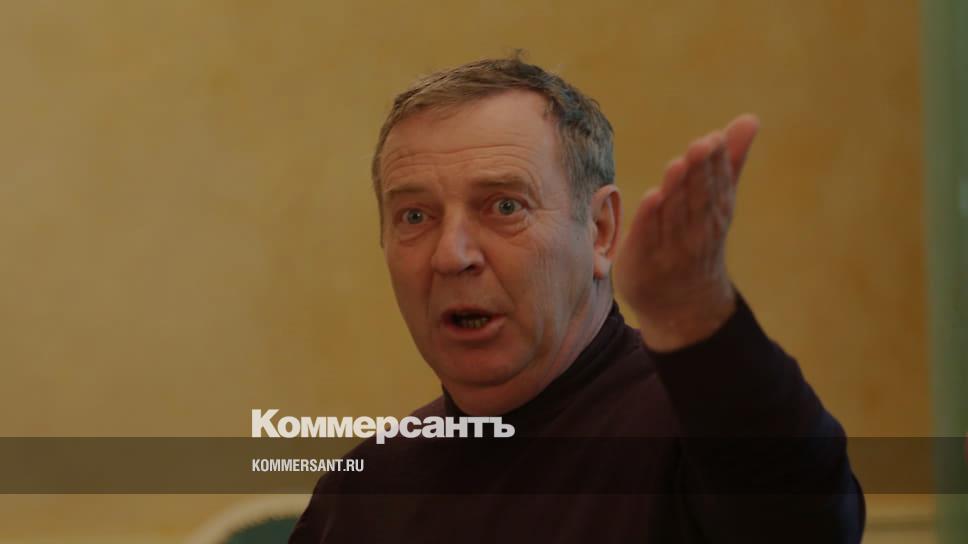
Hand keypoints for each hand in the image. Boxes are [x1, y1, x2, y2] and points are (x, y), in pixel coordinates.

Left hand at [614, 114, 759, 351]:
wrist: (682, 303)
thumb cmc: (699, 240)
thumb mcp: (717, 202)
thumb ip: (729, 162)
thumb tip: (750, 119)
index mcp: (716, 215)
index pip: (717, 186)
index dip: (716, 164)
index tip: (714, 139)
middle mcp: (697, 232)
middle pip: (698, 199)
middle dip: (699, 173)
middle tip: (700, 145)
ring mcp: (671, 249)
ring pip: (674, 216)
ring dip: (676, 191)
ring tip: (678, 164)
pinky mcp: (644, 261)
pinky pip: (648, 238)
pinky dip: (650, 220)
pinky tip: (652, 197)